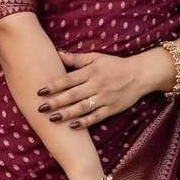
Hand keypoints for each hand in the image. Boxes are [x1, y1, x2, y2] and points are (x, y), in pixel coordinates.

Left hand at [37, 49, 152, 128]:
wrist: (140, 74)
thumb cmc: (115, 65)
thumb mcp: (96, 57)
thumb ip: (76, 58)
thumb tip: (57, 53)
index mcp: (91, 71)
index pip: (69, 79)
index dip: (54, 85)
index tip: (40, 91)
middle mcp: (97, 85)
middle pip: (73, 95)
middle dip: (56, 102)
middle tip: (40, 108)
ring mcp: (105, 98)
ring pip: (82, 107)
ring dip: (66, 114)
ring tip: (52, 118)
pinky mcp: (112, 109)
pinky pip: (96, 117)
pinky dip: (84, 122)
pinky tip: (72, 126)